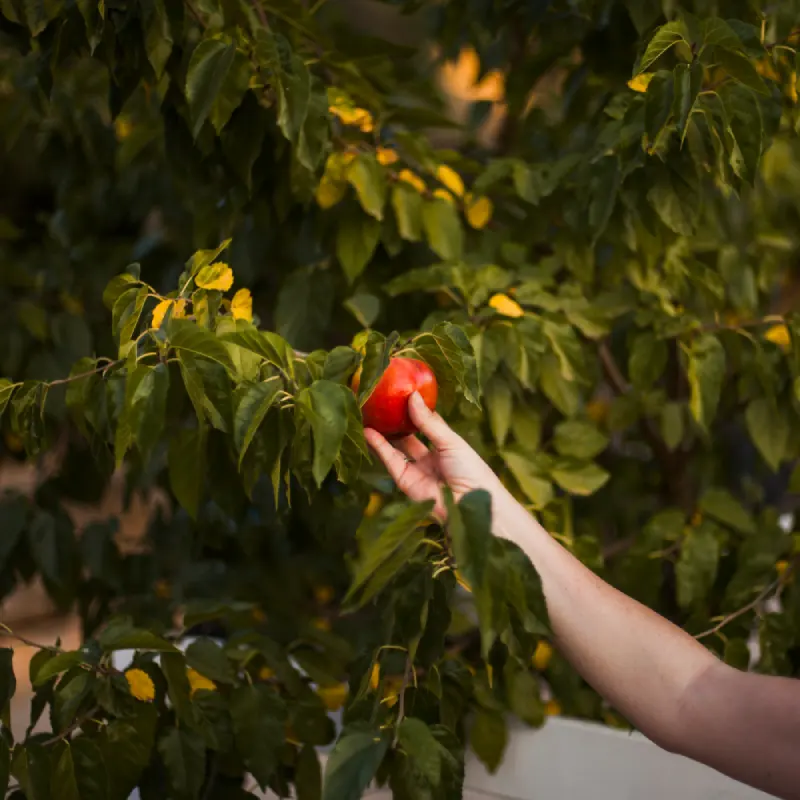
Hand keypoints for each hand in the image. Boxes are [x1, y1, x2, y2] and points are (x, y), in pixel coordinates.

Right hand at [364, 392, 505, 519]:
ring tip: (368, 413)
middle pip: (409, 436)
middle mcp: (431, 458)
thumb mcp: (451, 441)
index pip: (428, 424)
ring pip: (396, 448)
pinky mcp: (405, 482)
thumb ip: (429, 422)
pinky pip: (390, 461)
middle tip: (381, 402)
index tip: (402, 391)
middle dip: (396, 421)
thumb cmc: (471, 470)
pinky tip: (368, 431)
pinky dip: (379, 446)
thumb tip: (413, 396)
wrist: (470, 505)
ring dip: (382, 432)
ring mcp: (417, 470)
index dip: (416, 409)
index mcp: (447, 446)